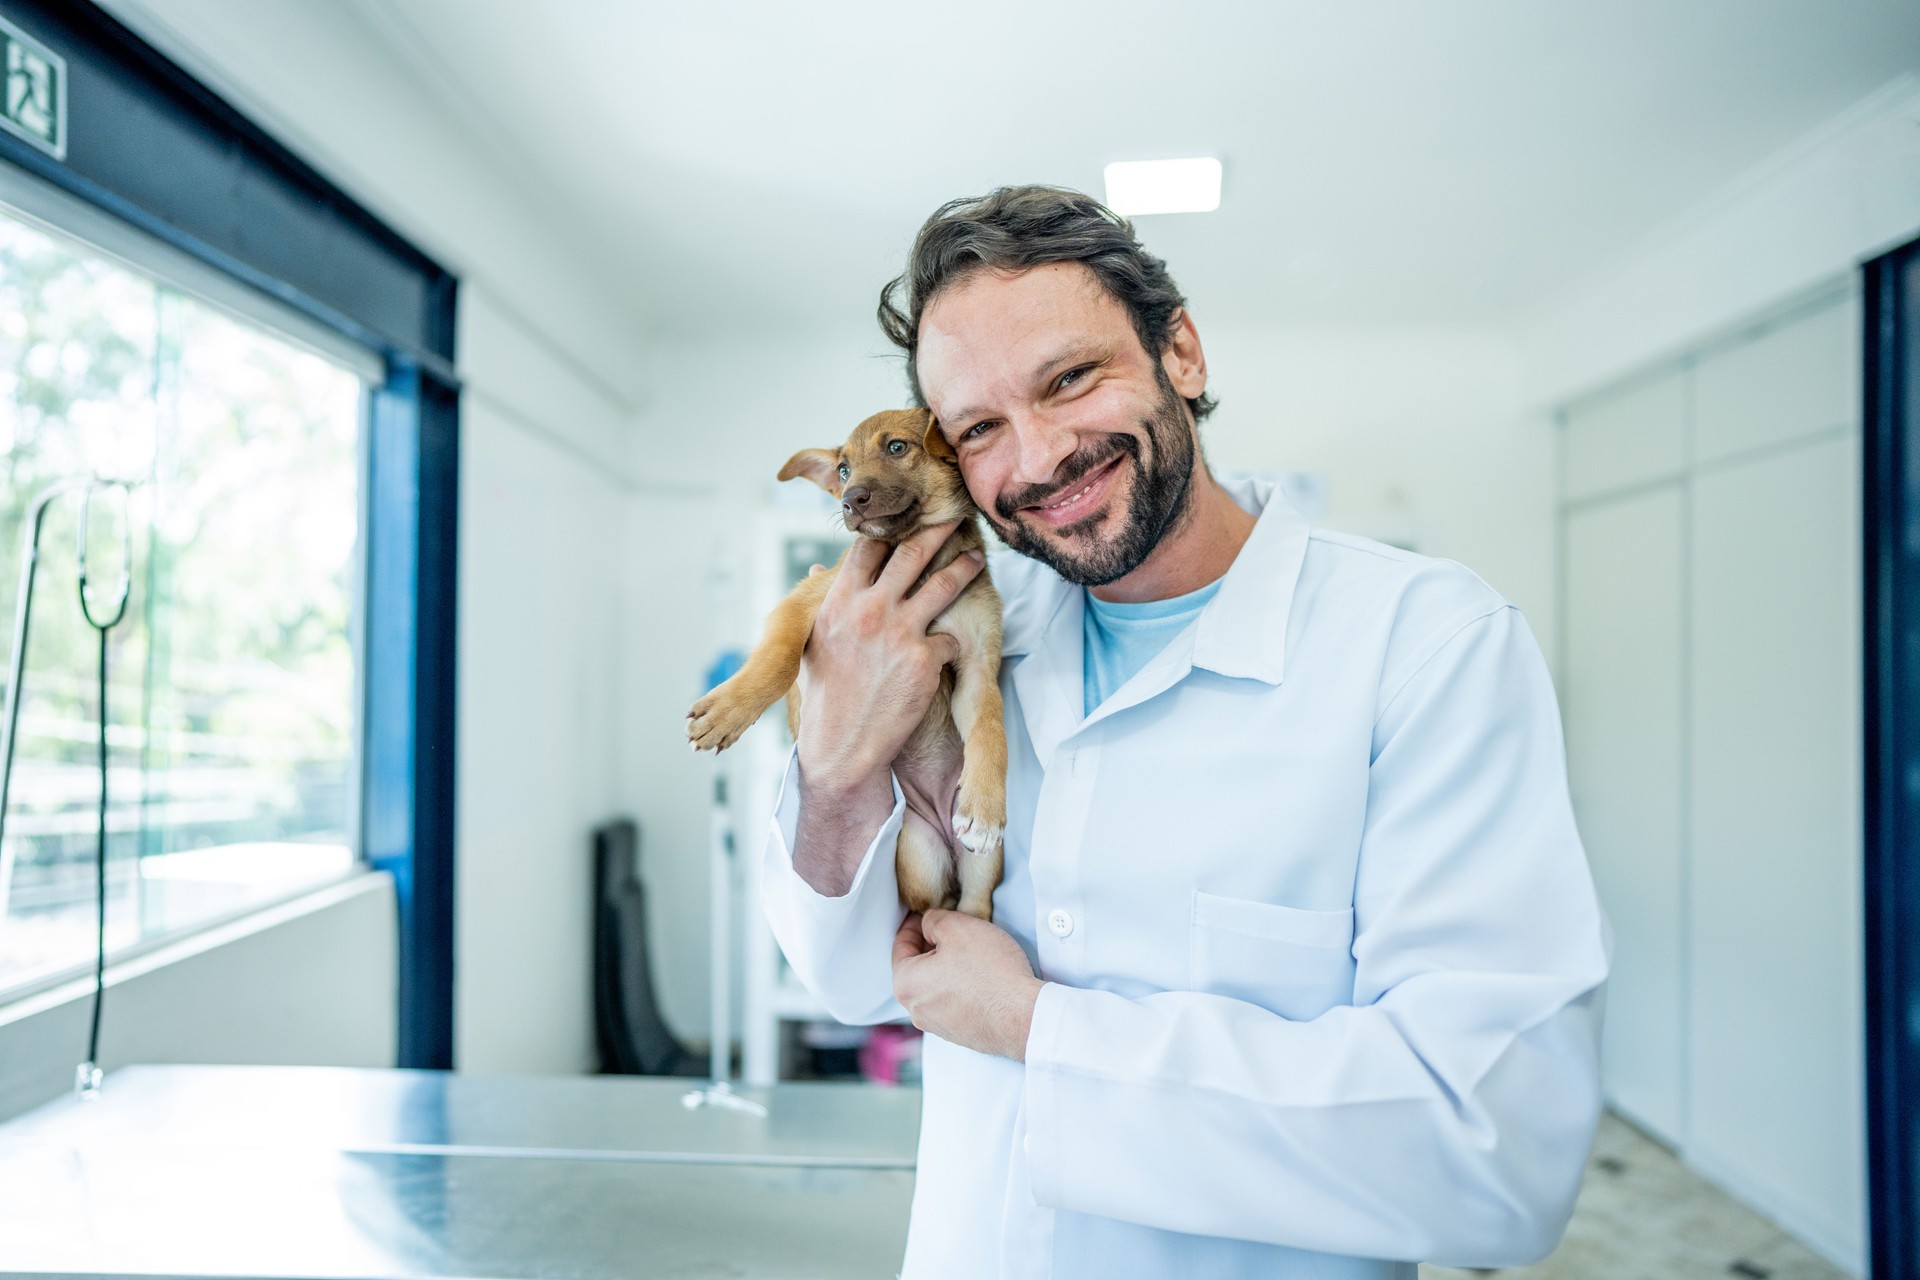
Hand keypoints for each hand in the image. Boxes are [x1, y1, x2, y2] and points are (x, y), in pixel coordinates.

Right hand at [796, 521, 982, 794]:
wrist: (841, 746)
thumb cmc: (825, 695)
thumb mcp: (813, 644)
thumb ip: (824, 603)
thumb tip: (819, 569)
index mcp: (839, 603)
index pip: (868, 547)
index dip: (891, 527)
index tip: (908, 516)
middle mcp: (870, 611)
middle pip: (912, 553)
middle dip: (938, 531)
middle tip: (955, 517)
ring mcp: (899, 633)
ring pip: (943, 586)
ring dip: (964, 568)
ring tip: (977, 558)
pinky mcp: (924, 660)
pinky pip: (950, 638)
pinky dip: (950, 642)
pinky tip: (947, 650)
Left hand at [892, 910, 1044, 1060]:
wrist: (1023, 1016)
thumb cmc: (990, 972)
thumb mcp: (958, 927)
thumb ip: (934, 920)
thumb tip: (928, 924)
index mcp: (906, 983)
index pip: (901, 946)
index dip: (913, 924)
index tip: (923, 915)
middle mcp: (916, 1010)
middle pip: (917, 968)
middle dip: (931, 947)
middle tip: (951, 930)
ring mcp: (937, 1026)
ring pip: (935, 986)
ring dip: (947, 968)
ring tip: (969, 953)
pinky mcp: (959, 1034)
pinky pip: (952, 1003)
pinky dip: (960, 988)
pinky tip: (980, 977)